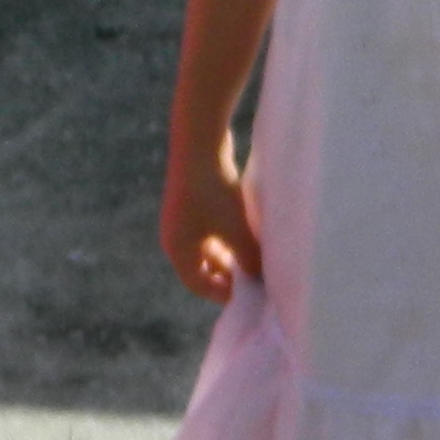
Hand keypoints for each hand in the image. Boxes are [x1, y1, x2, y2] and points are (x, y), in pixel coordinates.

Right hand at [160, 133, 262, 302]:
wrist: (200, 142)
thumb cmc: (215, 192)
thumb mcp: (236, 231)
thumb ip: (249, 259)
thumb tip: (263, 278)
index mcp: (178, 248)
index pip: (197, 283)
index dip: (221, 294)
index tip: (247, 297)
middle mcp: (176, 234)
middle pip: (203, 265)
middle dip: (229, 273)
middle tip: (256, 278)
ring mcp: (184, 216)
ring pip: (209, 245)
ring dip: (230, 252)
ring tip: (256, 256)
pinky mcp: (194, 198)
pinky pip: (212, 226)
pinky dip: (229, 234)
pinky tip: (249, 230)